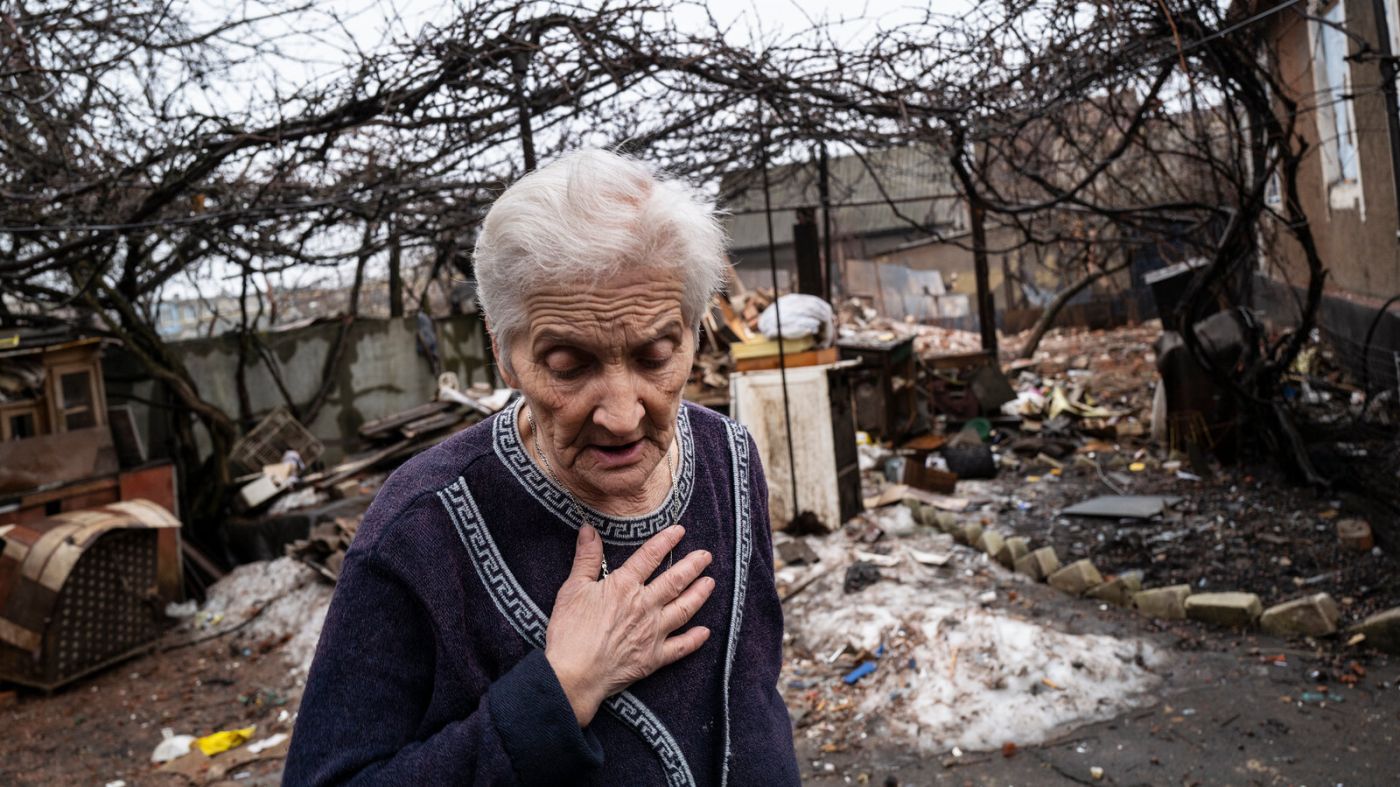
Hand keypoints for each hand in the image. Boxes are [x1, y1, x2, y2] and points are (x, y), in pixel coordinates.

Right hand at [544, 524, 713, 726]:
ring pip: (684, 609)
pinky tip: (705, 632)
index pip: (650, 556)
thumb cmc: (569, 631)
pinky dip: (695, 639)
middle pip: (675, 580)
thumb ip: (586, 558)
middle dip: (693, 565)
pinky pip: (681, 647)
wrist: (574, 674)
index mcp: (624, 586)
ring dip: (699, 594)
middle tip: (706, 556)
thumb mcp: (573, 588)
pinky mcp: (654, 658)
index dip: (666, 541)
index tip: (680, 531)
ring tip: (710, 583)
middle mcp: (645, 606)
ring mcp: (653, 632)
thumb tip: (589, 529)